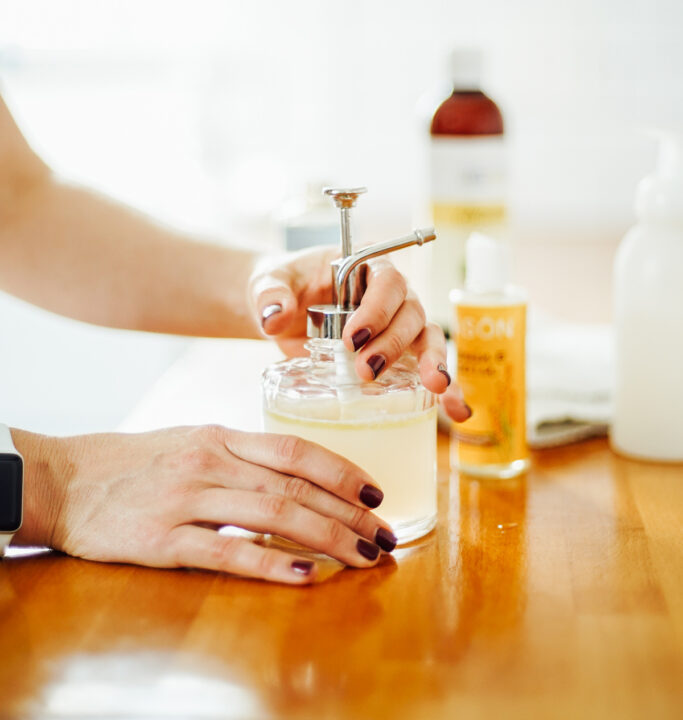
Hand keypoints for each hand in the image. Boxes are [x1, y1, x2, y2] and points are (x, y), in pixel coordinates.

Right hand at [14, 425, 396, 583]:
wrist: (66, 480)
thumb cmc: (134, 463)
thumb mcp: (190, 443)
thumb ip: (239, 456)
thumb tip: (294, 476)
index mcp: (220, 438)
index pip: (296, 450)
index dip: (342, 470)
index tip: (377, 494)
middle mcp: (210, 463)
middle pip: (295, 487)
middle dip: (349, 513)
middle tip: (386, 537)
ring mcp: (186, 499)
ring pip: (273, 515)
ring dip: (327, 537)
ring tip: (363, 557)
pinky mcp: (162, 539)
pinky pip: (226, 552)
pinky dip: (270, 565)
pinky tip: (305, 576)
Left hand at [248, 247, 470, 421]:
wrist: (280, 309)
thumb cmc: (281, 287)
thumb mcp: (269, 284)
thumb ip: (270, 295)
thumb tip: (273, 316)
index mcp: (365, 265)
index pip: (386, 280)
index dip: (377, 308)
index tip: (352, 337)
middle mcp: (390, 294)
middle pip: (409, 311)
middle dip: (394, 343)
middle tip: (366, 370)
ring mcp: (398, 324)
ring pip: (426, 338)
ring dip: (431, 362)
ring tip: (433, 387)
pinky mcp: (398, 355)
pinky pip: (426, 367)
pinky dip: (445, 389)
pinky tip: (456, 411)